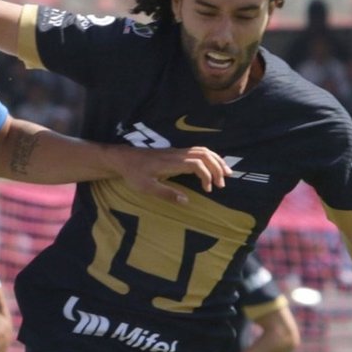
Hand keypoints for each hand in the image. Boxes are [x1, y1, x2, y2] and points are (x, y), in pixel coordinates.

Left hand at [114, 145, 230, 203]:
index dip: (207, 176)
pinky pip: (198, 151)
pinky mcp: (176, 152)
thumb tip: (186, 201)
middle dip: (217, 167)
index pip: (197, 164)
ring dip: (216, 160)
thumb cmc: (134, 174)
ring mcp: (177, 151)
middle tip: (223, 183)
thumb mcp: (146, 187)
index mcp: (171, 163)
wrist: (124, 158)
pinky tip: (214, 165)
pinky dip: (210, 157)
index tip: (208, 190)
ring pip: (203, 150)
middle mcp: (177, 154)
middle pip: (204, 155)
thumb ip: (166, 194)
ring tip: (226, 173)